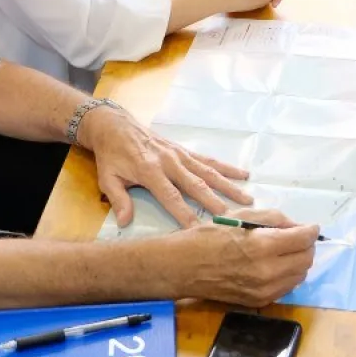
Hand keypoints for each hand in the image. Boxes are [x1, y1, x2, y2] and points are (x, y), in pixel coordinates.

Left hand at [79, 107, 252, 225]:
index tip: (198, 231)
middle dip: (214, 202)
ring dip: (229, 186)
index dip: (185, 214)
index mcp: (150, 171)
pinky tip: (243, 175)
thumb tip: (125, 221)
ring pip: (209, 172)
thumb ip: (119, 200)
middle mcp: (170, 162)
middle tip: (231, 218)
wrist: (115, 126)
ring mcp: (180, 155)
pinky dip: (227, 168)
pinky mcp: (185, 150)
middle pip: (196, 185)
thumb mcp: (107, 178)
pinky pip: (209, 160)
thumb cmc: (111, 155)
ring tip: (248, 198)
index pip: (171, 197)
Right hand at [167, 208, 317, 306]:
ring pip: (300, 276)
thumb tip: (296, 226)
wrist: (183, 268)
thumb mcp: (241, 218)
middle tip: (297, 238)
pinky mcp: (259, 302)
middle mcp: (267, 272)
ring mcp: (264, 291)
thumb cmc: (208, 237)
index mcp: (262, 246)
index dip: (310, 231)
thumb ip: (273, 220)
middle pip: (306, 260)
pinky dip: (287, 276)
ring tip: (285, 252)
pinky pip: (286, 289)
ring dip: (298, 262)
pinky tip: (275, 266)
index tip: (311, 227)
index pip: (303, 240)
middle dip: (306, 246)